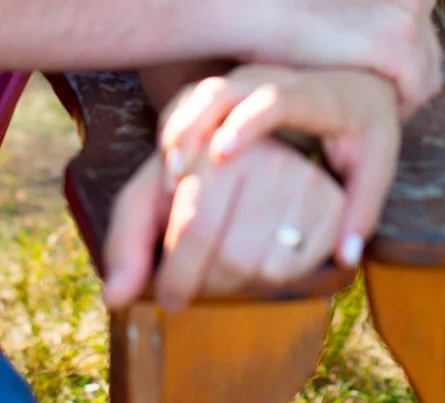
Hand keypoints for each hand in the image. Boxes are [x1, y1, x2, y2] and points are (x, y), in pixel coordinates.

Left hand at [103, 139, 343, 310]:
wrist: (264, 172)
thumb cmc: (194, 192)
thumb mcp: (152, 202)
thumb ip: (126, 244)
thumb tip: (115, 298)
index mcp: (214, 146)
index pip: (194, 226)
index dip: (176, 275)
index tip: (166, 296)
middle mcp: (263, 155)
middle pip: (229, 255)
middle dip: (204, 284)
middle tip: (188, 291)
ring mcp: (301, 180)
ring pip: (258, 268)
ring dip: (233, 285)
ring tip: (220, 267)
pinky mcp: (329, 208)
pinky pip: (291, 271)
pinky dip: (267, 281)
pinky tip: (255, 261)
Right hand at [158, 65, 399, 269]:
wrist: (360, 83)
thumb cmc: (366, 128)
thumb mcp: (377, 165)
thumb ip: (363, 209)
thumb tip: (346, 257)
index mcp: (316, 98)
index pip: (277, 100)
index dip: (249, 121)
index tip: (223, 153)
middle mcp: (276, 80)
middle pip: (224, 91)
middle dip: (195, 128)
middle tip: (178, 176)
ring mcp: (249, 81)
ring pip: (201, 93)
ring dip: (179, 130)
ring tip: (168, 177)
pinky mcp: (232, 89)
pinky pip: (192, 101)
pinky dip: (175, 128)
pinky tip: (167, 167)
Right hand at [258, 0, 440, 117]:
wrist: (253, 6)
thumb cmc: (278, 13)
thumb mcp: (333, 6)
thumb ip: (358, 20)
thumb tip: (364, 44)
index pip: (420, 37)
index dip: (398, 70)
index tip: (367, 89)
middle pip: (429, 58)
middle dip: (403, 87)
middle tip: (369, 110)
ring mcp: (407, 16)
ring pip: (425, 78)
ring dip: (398, 101)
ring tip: (363, 116)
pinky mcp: (396, 43)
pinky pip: (414, 91)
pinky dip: (393, 109)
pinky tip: (361, 115)